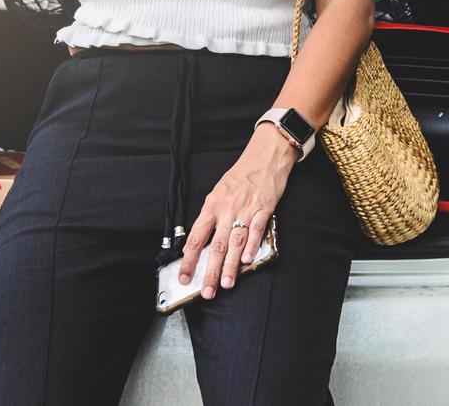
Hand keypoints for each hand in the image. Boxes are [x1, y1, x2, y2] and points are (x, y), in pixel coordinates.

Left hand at [178, 122, 298, 299]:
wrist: (263, 158)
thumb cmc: (240, 177)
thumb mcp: (218, 193)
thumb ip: (211, 217)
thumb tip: (200, 243)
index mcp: (212, 206)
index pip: (196, 237)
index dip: (189, 260)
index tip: (184, 277)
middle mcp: (226, 209)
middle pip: (216, 245)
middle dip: (210, 271)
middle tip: (207, 291)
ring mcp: (246, 210)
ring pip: (235, 242)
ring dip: (231, 266)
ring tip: (227, 283)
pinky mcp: (264, 209)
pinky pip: (256, 230)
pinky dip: (252, 246)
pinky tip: (247, 260)